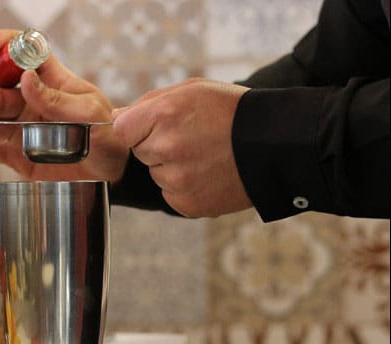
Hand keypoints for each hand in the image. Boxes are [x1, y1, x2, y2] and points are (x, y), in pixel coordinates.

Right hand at [0, 29, 128, 182]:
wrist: (114, 173)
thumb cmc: (109, 137)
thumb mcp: (91, 115)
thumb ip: (58, 100)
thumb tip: (27, 80)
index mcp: (52, 83)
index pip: (24, 54)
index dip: (5, 46)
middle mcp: (31, 103)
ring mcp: (22, 130)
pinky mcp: (17, 155)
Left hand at [112, 78, 251, 216]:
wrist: (275, 144)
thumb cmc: (232, 112)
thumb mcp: (191, 90)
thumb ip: (148, 103)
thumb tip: (116, 118)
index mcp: (163, 115)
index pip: (121, 129)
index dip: (139, 127)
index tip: (160, 125)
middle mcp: (166, 148)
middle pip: (140, 152)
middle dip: (158, 145)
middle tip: (193, 138)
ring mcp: (176, 179)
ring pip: (156, 174)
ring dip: (172, 167)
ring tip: (206, 156)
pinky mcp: (186, 203)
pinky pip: (170, 195)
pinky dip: (185, 188)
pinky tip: (209, 174)